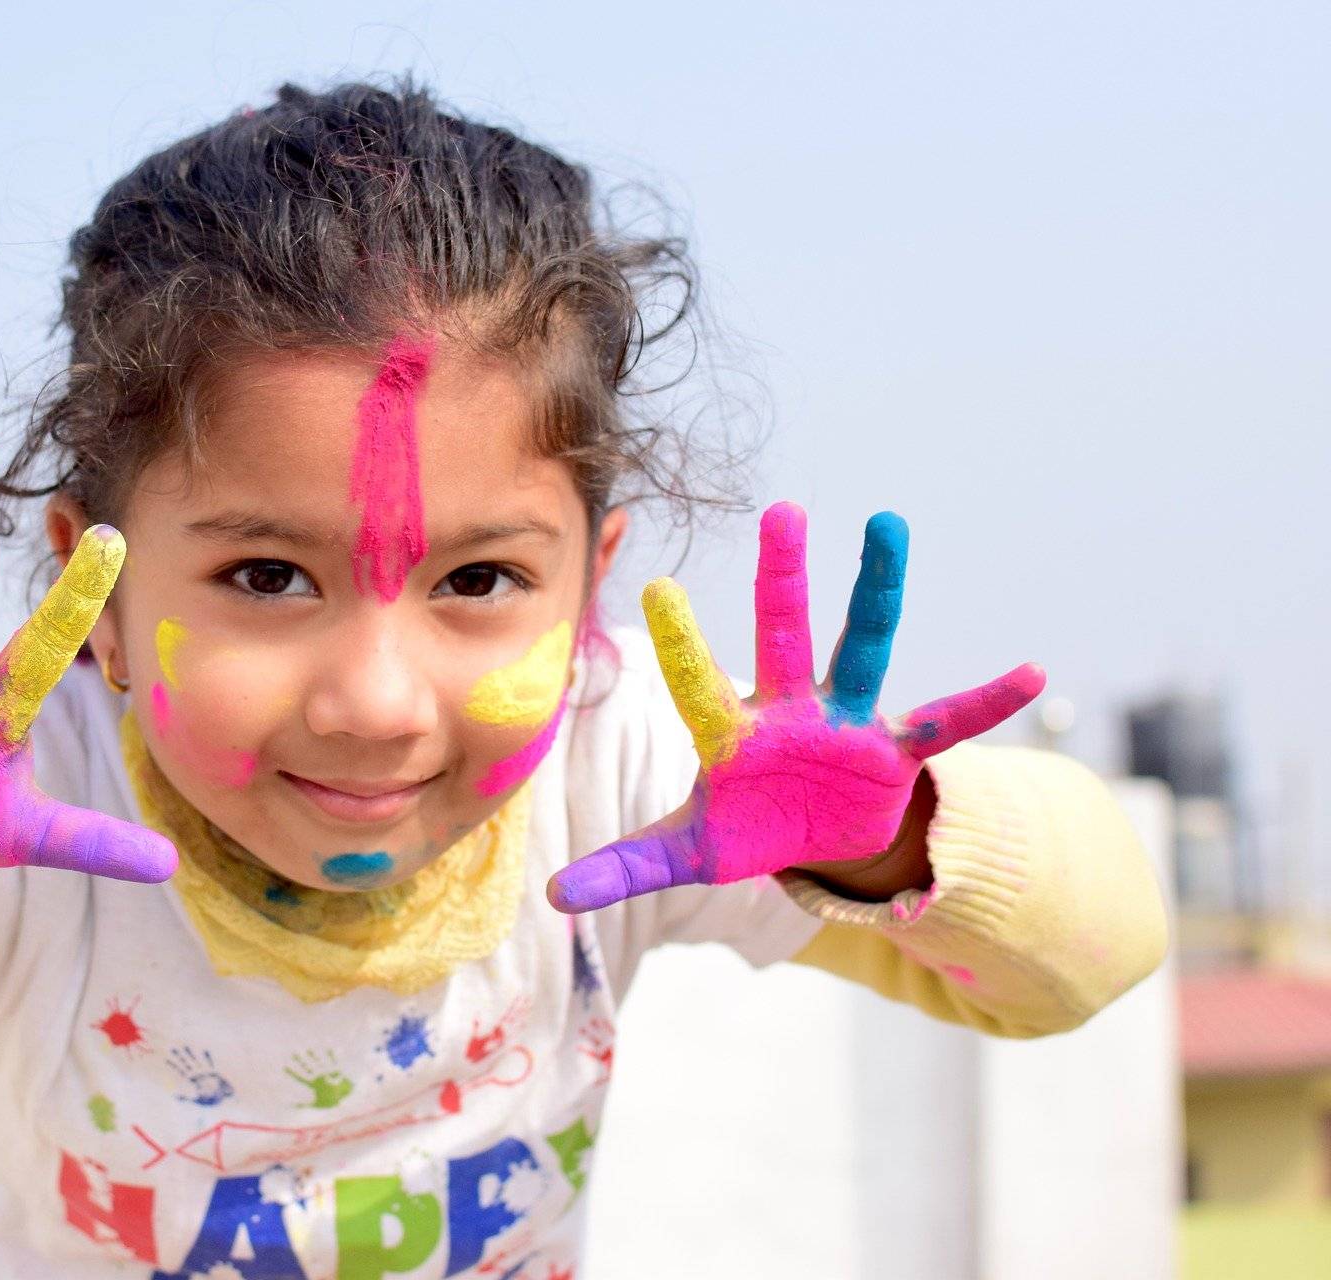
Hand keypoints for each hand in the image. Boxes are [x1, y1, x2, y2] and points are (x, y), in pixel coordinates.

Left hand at [547, 501, 1041, 912]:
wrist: (818, 839)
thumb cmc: (747, 827)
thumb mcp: (688, 853)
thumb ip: (625, 866)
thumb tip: (551, 897)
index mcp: (732, 734)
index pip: (699, 685)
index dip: (683, 644)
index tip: (657, 587)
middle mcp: (789, 711)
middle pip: (783, 636)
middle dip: (783, 579)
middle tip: (781, 510)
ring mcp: (846, 722)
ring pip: (864, 648)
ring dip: (878, 592)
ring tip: (889, 526)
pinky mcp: (895, 749)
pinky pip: (945, 722)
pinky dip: (986, 703)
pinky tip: (1031, 674)